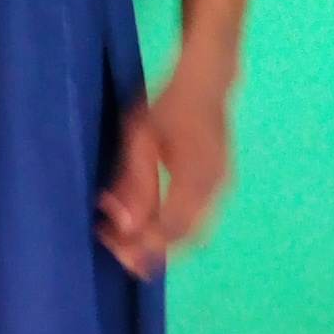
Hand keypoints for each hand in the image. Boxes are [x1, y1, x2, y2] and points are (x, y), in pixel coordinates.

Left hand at [96, 67, 230, 279]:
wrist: (207, 83)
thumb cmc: (169, 106)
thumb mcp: (141, 139)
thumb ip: (135, 184)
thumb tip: (126, 227)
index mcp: (195, 176)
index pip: (169, 228)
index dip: (142, 244)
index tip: (112, 245)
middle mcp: (215, 189)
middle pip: (183, 238)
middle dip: (150, 250)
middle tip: (117, 250)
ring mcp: (221, 188)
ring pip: (192, 233)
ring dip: (160, 242)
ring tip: (127, 240)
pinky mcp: (219, 186)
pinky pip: (197, 220)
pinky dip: (172, 229)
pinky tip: (148, 224)